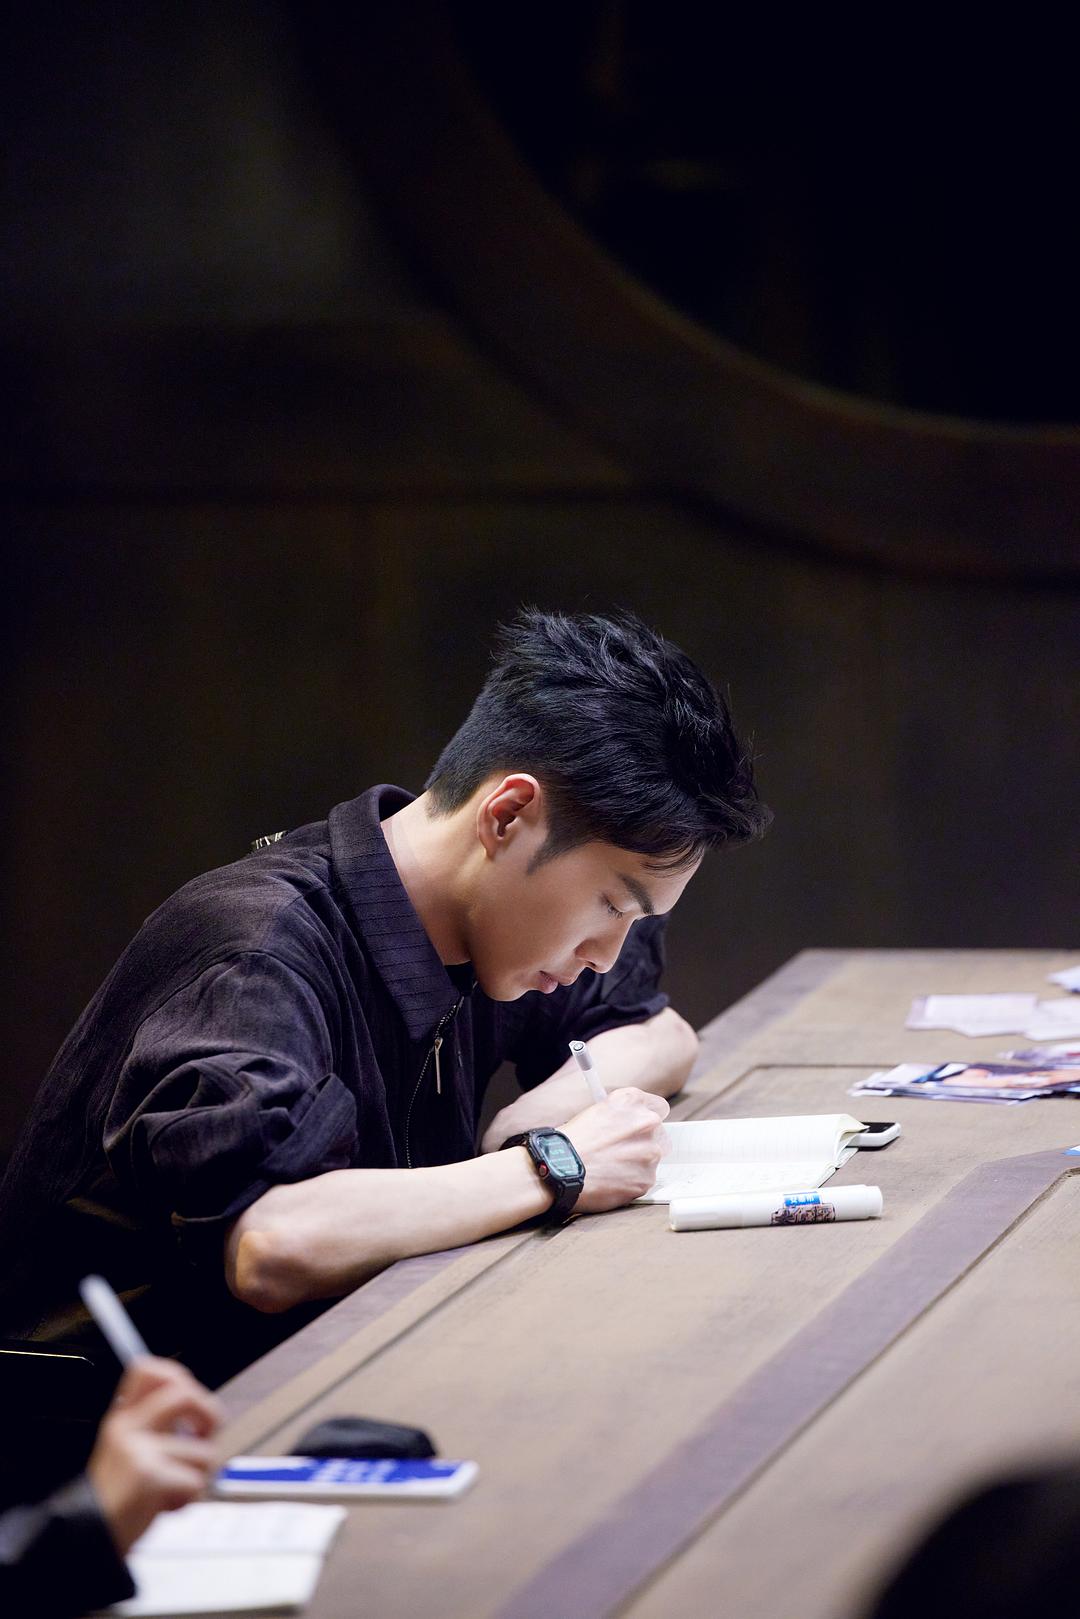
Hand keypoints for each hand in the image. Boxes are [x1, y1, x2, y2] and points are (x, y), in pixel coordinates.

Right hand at [87, 1356, 223, 1554]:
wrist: (87, 1539)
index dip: (178, 1376)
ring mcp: (139, 1451)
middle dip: (209, 1414)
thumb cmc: (113, 1500)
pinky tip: (165, 1506)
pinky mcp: (150, 1478)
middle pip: (185, 1394)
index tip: (191, 1397)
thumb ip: (154, 1429)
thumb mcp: (125, 1452)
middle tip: (203, 1437)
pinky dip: (187, 1500)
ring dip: (196, 1475)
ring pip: (201, 1450)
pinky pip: (194, 1482)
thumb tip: (200, 1414)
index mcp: (122, 1418)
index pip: (147, 1370)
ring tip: (172, 1489)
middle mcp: (129, 1428)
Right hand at [562, 1088, 668, 1212]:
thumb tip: (632, 1124)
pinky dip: (631, 1182)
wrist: (559, 1168)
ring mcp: (650, 1152)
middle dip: (644, 1142)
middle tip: (622, 1151)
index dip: (646, 1120)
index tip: (638, 1129)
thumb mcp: (596, 1111)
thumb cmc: (571, 1140)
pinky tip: (611, 1180)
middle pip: (660, 1133)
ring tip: (611, 1168)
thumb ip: (623, 1115)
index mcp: (632, 1100)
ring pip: (652, 1158)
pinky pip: (644, 1179)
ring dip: (638, 1163)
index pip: (658, 1107)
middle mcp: (647, 1122)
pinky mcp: (647, 1178)